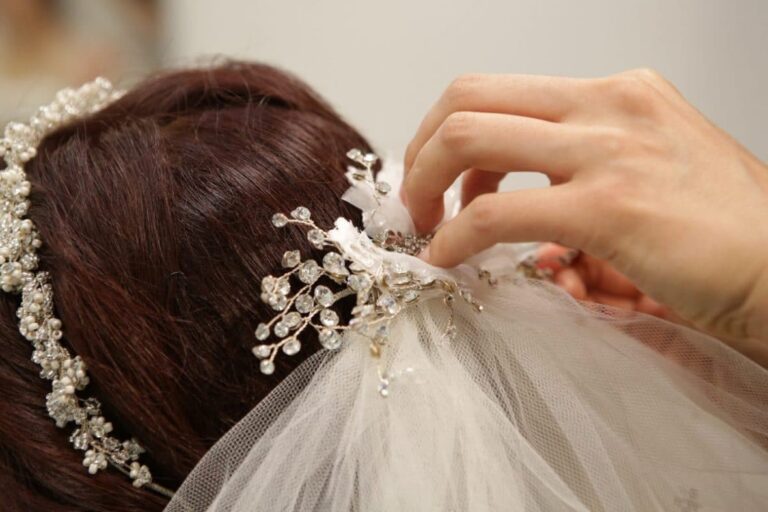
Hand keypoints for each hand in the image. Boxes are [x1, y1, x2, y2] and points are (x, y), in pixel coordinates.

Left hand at [401, 70, 767, 360]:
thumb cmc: (724, 231)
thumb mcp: (651, 169)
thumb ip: (584, 172)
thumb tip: (519, 212)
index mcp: (618, 94)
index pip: (502, 92)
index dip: (450, 133)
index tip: (441, 177)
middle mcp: (609, 105)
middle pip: (468, 96)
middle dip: (421, 150)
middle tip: (416, 197)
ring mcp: (607, 150)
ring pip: (468, 137)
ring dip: (424, 184)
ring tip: (426, 227)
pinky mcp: (606, 207)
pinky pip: (493, 215)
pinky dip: (453, 238)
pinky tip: (446, 259)